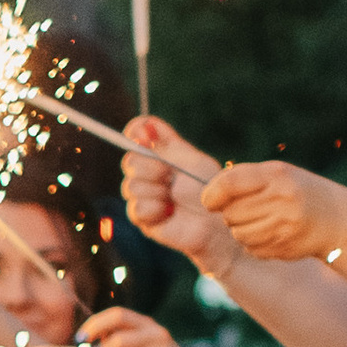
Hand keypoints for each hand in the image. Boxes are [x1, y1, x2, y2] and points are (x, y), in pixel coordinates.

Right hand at [121, 119, 239, 272]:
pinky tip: (170, 212)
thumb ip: (167, 141)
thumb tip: (145, 124)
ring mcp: (141, 193)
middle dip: (151, 168)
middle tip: (170, 177)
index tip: (145, 137)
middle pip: (129, 160)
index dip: (136, 132)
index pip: (134, 132)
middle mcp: (146, 171)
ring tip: (174, 198)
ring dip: (157, 191)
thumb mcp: (193, 159)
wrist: (216, 221)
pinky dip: (156, 209)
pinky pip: (137, 208)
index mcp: (158, 152)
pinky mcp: (141, 217)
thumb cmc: (209, 190)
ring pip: (131, 186)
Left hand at [197, 158, 343, 262]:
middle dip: (230, 213)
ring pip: (237, 233)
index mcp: (278, 175)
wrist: (338, 220)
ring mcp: (284, 225)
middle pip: (230, 212)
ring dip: (240, 229)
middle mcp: (282, 199)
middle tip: (247, 209)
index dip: (212, 194)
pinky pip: (250, 248)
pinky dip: (253, 243)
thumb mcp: (277, 174)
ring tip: (261, 220)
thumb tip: (208, 198)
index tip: (209, 201)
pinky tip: (272, 233)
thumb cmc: (299, 191)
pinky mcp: (284, 246)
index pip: (230, 183)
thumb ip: (244, 179)